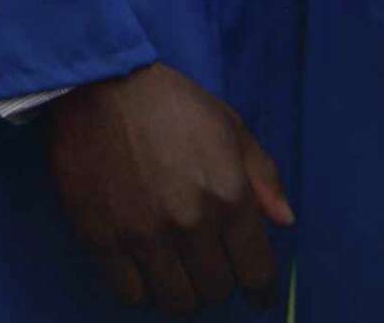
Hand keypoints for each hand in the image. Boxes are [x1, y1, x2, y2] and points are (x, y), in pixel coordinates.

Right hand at [47, 63, 293, 315]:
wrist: (98, 81)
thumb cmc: (169, 101)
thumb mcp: (228, 124)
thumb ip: (263, 175)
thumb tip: (286, 221)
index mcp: (229, 196)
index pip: (256, 274)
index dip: (259, 288)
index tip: (253, 291)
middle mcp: (192, 223)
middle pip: (215, 291)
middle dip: (216, 281)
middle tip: (205, 264)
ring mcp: (146, 235)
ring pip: (176, 302)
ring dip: (181, 290)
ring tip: (175, 270)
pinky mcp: (103, 238)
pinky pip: (131, 294)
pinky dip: (141, 289)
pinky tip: (142, 268)